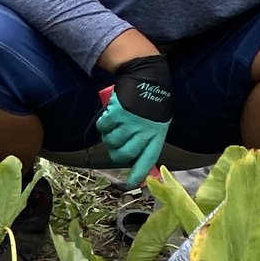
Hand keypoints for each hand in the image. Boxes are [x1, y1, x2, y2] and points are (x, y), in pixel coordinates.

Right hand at [94, 53, 173, 179]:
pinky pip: (103, 128)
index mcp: (156, 135)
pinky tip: (110, 116)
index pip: (147, 159)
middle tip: (116, 143)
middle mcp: (143, 131)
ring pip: (111, 141)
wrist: (145, 77)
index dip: (138, 173)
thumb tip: (139, 163)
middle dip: (116, 151)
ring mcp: (130, 123)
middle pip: (123, 153)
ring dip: (109, 136)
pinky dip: (103, 124)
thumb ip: (148, 141)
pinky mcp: (117, 114)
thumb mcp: (156, 123)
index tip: (131, 184)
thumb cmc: (151, 103)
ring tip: (115, 125)